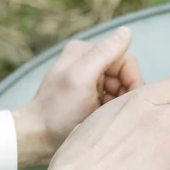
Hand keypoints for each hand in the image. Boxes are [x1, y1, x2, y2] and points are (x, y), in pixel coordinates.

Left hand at [13, 27, 143, 168]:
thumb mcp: (82, 78)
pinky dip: (111, 108)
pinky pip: (113, 98)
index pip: (125, 60)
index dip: (132, 80)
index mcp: (85, 51)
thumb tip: (127, 30)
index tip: (127, 101)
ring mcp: (89, 79)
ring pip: (121, 88)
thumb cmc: (58, 111)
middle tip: (112, 111)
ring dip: (118, 102)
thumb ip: (105, 53)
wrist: (37, 138)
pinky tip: (100, 118)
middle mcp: (88, 61)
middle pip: (124, 75)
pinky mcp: (89, 95)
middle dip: (124, 93)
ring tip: (104, 115)